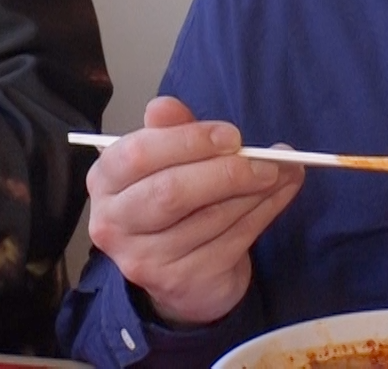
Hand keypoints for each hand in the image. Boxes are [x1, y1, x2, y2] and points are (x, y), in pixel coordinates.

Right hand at [86, 97, 304, 326]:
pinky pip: (232, 242)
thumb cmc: (171, 201)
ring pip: (209, 218)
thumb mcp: (167, 159)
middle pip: (171, 192)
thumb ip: (170, 130)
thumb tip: (164, 106)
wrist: (180, 272)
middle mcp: (114, 224)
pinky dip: (264, 214)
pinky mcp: (182, 282)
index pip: (139, 154)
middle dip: (227, 172)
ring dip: (255, 191)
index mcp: (104, 181)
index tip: (232, 136)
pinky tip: (279, 195)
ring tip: (283, 171)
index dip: (189, 141)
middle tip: (267, 160)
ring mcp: (146, 259)